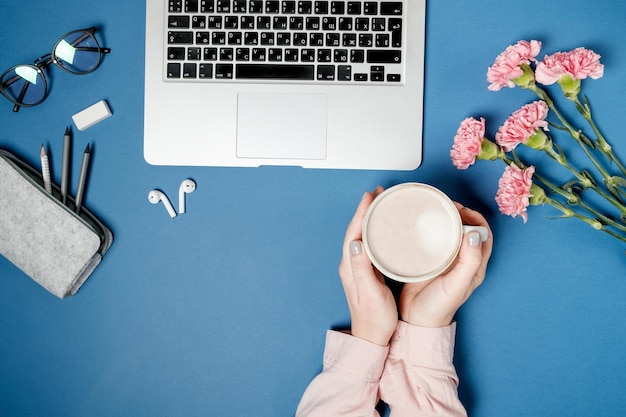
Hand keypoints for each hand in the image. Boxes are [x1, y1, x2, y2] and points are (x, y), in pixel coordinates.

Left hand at [338, 188, 397, 345]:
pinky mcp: (366, 272)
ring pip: (363, 235)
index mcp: (350, 266)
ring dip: (370, 218)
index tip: (370, 196)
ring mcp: (358, 268)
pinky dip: (375, 231)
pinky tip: (384, 228)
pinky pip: (370, 244)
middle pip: (357, 229)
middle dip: (366, 209)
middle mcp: (351, 264)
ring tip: (381, 204)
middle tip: (378, 193)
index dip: (362, 212)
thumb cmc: (374, 318)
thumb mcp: (370, 292)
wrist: (372, 337)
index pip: (354, 232)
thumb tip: (356, 242)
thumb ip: (362, 267)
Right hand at [399, 204, 492, 327]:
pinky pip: (432, 239)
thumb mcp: (457, 284)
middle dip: (460, 214)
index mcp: (474, 265)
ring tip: (436, 209)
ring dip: (446, 219)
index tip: (463, 210)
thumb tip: (474, 233)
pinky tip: (422, 222)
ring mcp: (444, 259)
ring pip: (450, 232)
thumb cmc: (439, 306)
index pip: (483, 235)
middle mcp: (461, 260)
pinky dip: (430, 228)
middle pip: (466, 229)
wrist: (415, 319)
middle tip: (447, 206)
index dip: (477, 219)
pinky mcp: (428, 259)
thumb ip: (469, 261)